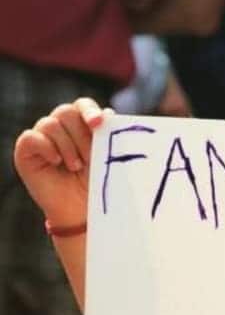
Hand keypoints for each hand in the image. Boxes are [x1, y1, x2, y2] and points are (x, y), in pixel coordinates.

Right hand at [13, 98, 107, 228]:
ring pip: (50, 124)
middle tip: (90, 157)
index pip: (83, 105)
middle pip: (66, 112)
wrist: (81, 209)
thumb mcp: (107, 158)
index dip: (90, 111)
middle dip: (82, 135)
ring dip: (67, 146)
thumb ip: (109, 135)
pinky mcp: (26, 151)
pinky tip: (56, 161)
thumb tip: (108, 112)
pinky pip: (31, 137)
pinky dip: (46, 147)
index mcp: (81, 124)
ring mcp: (42, 138)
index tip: (99, 122)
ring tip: (76, 166)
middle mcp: (60, 127)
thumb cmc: (98, 183)